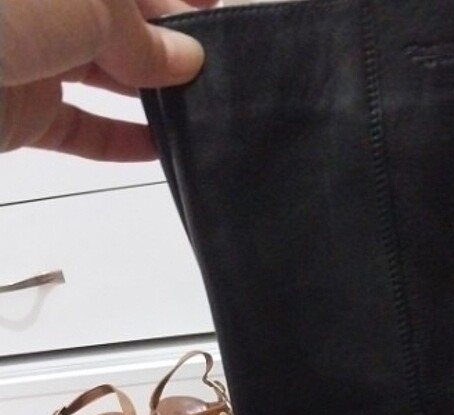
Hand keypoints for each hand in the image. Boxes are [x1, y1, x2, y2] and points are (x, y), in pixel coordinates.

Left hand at [0, 0, 214, 159]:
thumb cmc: (1, 14)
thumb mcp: (84, 5)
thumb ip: (139, 34)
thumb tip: (186, 59)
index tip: (220, 8)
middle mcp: (48, 6)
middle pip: (122, 22)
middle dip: (170, 43)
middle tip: (218, 70)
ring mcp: (32, 57)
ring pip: (103, 74)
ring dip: (151, 94)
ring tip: (200, 111)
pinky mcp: (21, 112)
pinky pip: (79, 126)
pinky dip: (120, 140)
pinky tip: (159, 149)